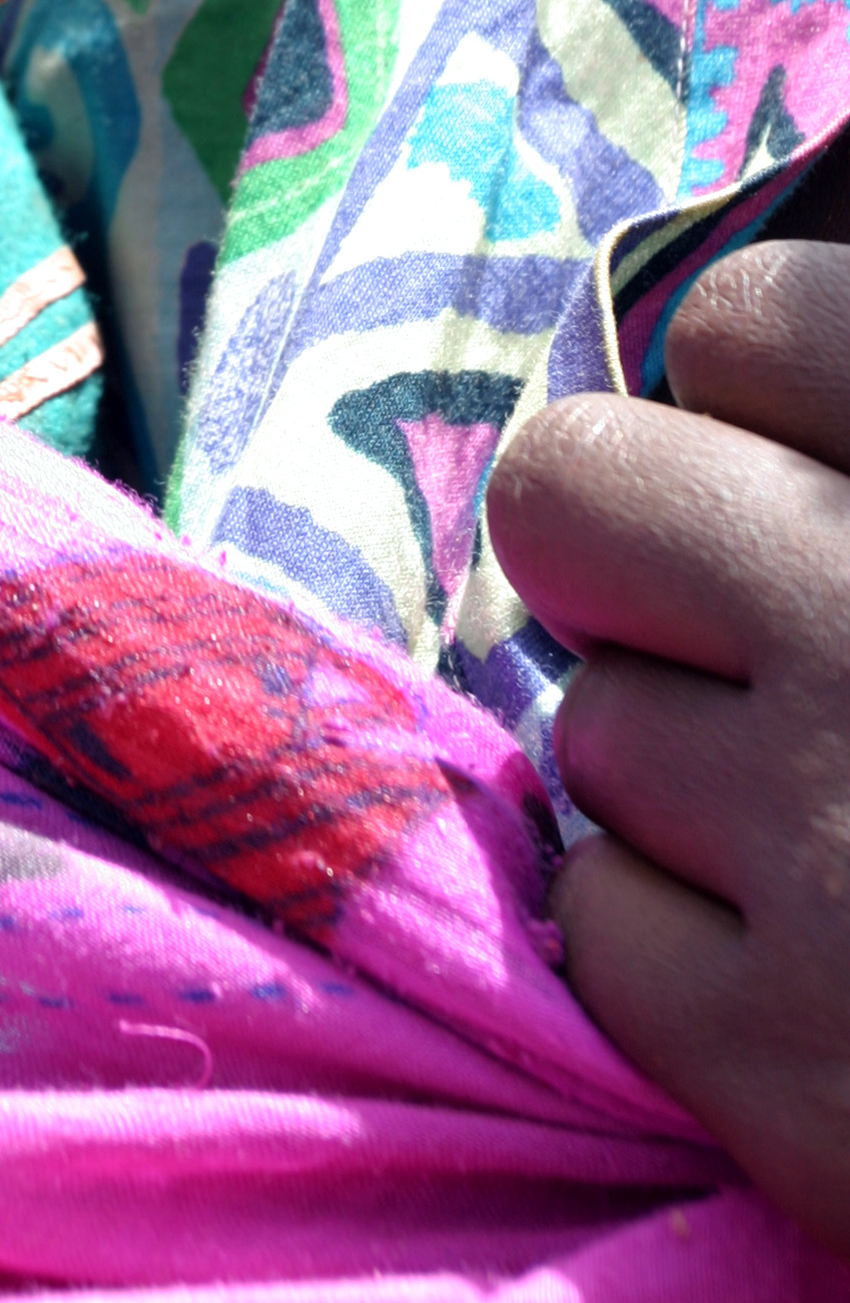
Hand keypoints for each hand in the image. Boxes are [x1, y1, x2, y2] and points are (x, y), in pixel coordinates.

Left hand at [487, 238, 849, 1254]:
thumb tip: (736, 347)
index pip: (742, 321)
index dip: (766, 403)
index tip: (828, 480)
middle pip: (568, 493)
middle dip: (644, 566)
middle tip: (774, 643)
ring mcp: (838, 847)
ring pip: (599, 726)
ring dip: (700, 785)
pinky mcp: (791, 1071)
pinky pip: (607, 927)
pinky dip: (699, 966)